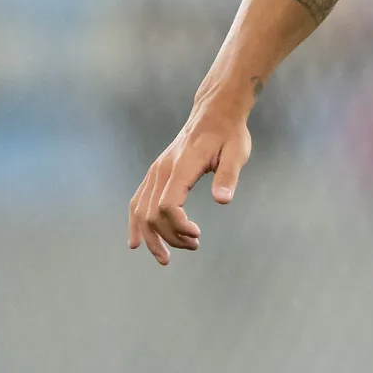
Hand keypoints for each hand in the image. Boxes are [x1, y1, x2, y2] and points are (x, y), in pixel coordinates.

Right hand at [127, 102, 253, 264]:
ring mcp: (155, 172)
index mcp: (180, 168)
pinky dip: (136, 222)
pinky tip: (137, 242)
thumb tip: (223, 201)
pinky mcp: (156, 173)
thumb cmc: (229, 135)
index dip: (178, 226)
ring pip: (140, 210)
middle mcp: (161, 171)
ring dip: (150, 236)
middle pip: (151, 214)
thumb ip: (227, 177)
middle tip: (194, 246)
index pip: (168, 205)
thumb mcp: (236, 154)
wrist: (214, 114)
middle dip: (168, 237)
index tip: (198, 235)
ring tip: (165, 258)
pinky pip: (138, 201)